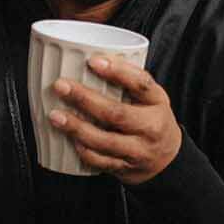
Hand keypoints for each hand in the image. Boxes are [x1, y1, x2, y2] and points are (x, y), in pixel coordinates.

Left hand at [49, 56, 182, 184]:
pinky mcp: (126, 168)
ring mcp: (139, 150)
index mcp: (157, 102)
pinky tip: (69, 139)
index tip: (93, 60)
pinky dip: (84, 151)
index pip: (141, 84)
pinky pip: (101, 161)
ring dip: (77, 128)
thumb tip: (89, 56)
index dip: (117, 71)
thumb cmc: (151, 118)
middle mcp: (151, 127)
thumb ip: (128, 80)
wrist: (168, 158)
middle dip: (85, 99)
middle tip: (61, 86)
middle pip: (117, 113)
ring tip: (55, 115)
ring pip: (105, 141)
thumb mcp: (151, 96)